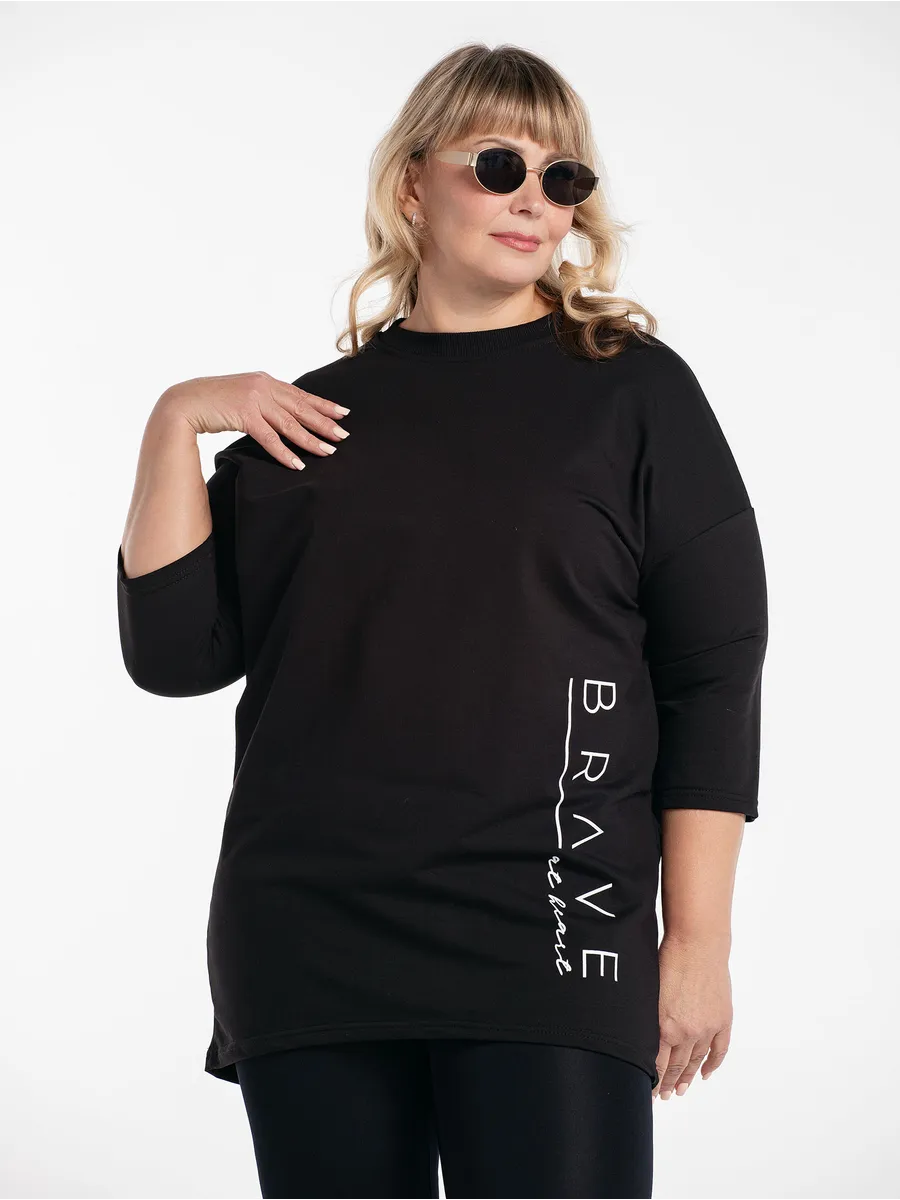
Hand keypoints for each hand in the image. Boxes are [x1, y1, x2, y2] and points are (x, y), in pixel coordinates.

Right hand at [157, 371, 350, 470]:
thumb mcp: (241, 395)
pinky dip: (285, 452)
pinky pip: (270, 438)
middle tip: (344, 435)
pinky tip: (298, 464)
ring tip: (329, 451)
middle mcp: (263, 387)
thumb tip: (280, 414)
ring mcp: (254, 400)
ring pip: (290, 424)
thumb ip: (261, 401)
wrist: (183, 401)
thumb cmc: (210, 401)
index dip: (324, 404)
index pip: (301, 394)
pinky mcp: (244, 415)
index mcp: (265, 380)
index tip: (343, 412)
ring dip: (311, 439)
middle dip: (325, 423)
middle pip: (301, 408)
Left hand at [652, 933, 732, 1101]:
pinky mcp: (722, 1019)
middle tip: (662, 1096)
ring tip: (679, 1091)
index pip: (656, 1063)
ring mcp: (707, 1027)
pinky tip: (705, 1074)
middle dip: (666, 1083)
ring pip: (696, 1061)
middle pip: (675, 1066)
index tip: (647, 1091)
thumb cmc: (668, 959)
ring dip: (687, 1078)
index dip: (651, 1080)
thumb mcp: (648, 991)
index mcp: (664, 1026)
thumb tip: (637, 1036)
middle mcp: (686, 1032)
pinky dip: (713, 1064)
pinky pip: (719, 1050)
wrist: (697, 944)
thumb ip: (646, 1017)